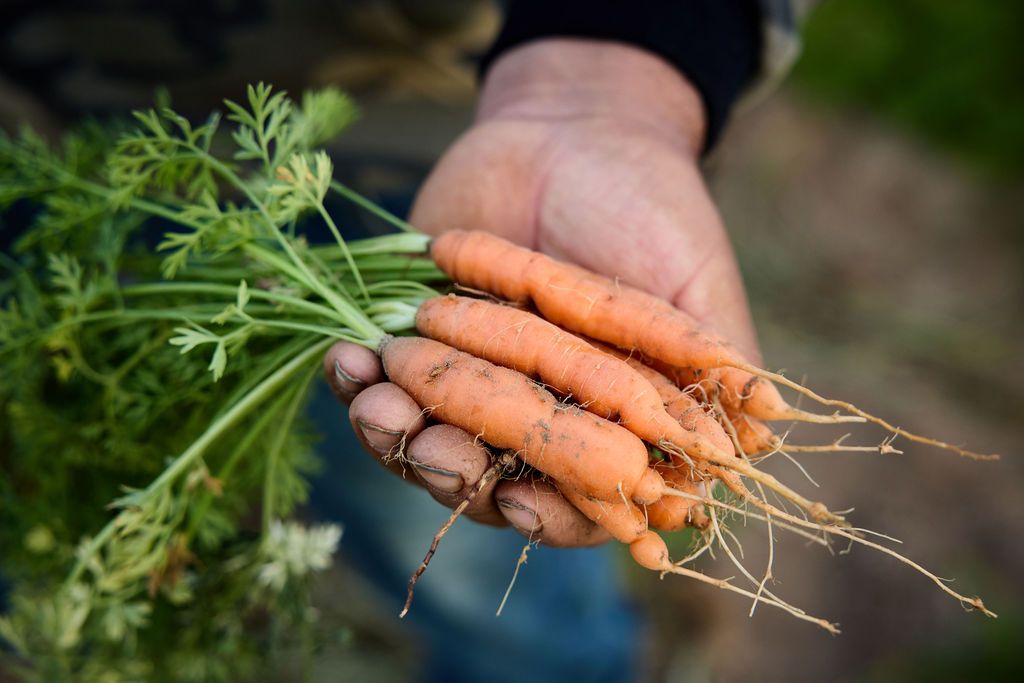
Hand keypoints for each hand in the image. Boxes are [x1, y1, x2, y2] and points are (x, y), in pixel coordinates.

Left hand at [327, 39, 759, 545]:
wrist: (573, 131)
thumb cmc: (649, 210)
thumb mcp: (696, 284)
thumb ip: (719, 368)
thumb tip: (754, 443)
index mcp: (609, 425)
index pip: (580, 501)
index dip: (548, 516)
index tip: (513, 498)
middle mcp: (538, 419)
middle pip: (489, 484)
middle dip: (453, 473)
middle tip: (430, 445)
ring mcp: (473, 386)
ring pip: (425, 448)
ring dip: (393, 438)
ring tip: (377, 403)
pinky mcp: (420, 345)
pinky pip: (379, 389)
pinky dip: (355, 386)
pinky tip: (347, 363)